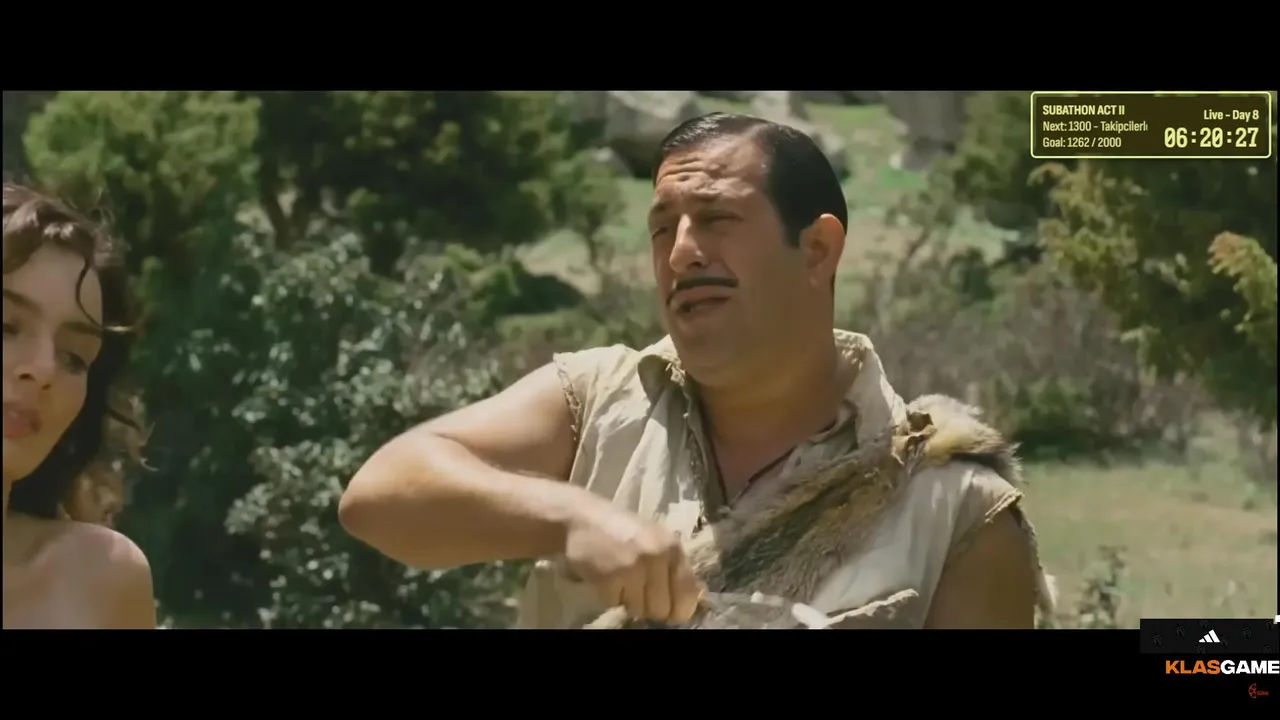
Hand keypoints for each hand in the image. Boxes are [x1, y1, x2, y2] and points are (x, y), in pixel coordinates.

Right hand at [564, 501, 702, 623]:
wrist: (580, 519)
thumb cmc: (621, 530)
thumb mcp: (655, 541)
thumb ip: (675, 568)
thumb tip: (699, 601)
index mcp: (672, 548)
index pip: (688, 594)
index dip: (679, 609)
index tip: (670, 609)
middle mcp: (656, 556)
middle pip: (663, 609)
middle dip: (650, 606)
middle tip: (638, 590)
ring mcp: (633, 568)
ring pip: (640, 610)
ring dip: (629, 601)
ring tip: (621, 580)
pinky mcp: (610, 578)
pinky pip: (616, 604)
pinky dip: (611, 597)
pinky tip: (607, 578)